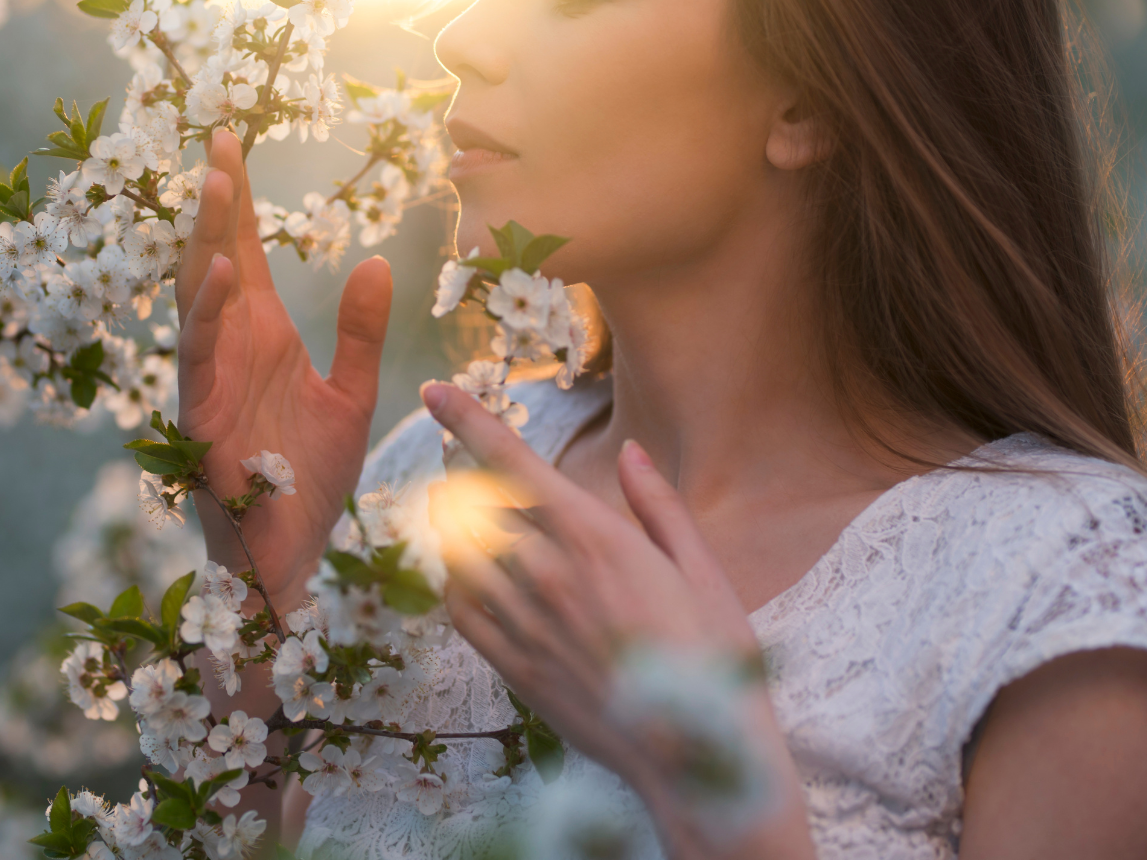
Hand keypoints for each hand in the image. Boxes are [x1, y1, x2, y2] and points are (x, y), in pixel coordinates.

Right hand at [175, 129, 391, 608]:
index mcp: (262, 335)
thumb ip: (360, 332)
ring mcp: (211, 378)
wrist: (291, 558)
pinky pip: (200, 355)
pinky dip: (207, 313)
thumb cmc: (306, 481)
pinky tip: (220, 273)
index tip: (231, 139)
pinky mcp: (203, 416)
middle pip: (217, 256)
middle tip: (219, 137)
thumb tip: (374, 261)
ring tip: (219, 183)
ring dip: (207, 240)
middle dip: (217, 199)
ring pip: (199, 295)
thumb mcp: (351, 395)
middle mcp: (231, 347)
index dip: (240, 199)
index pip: (246, 251)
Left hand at [421, 381, 814, 859]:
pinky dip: (457, 581)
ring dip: (455, 525)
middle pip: (473, 500)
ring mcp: (525, 622)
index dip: (467, 419)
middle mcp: (546, 572)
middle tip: (472, 468)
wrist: (695, 757)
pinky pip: (461, 609)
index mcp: (593, 535)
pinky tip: (472, 576)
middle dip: (466, 476)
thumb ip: (658, 505)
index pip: (510, 461)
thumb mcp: (702, 569)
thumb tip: (631, 452)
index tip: (435, 391)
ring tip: (465, 514)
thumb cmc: (712, 659)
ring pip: (459, 551)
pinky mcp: (514, 667)